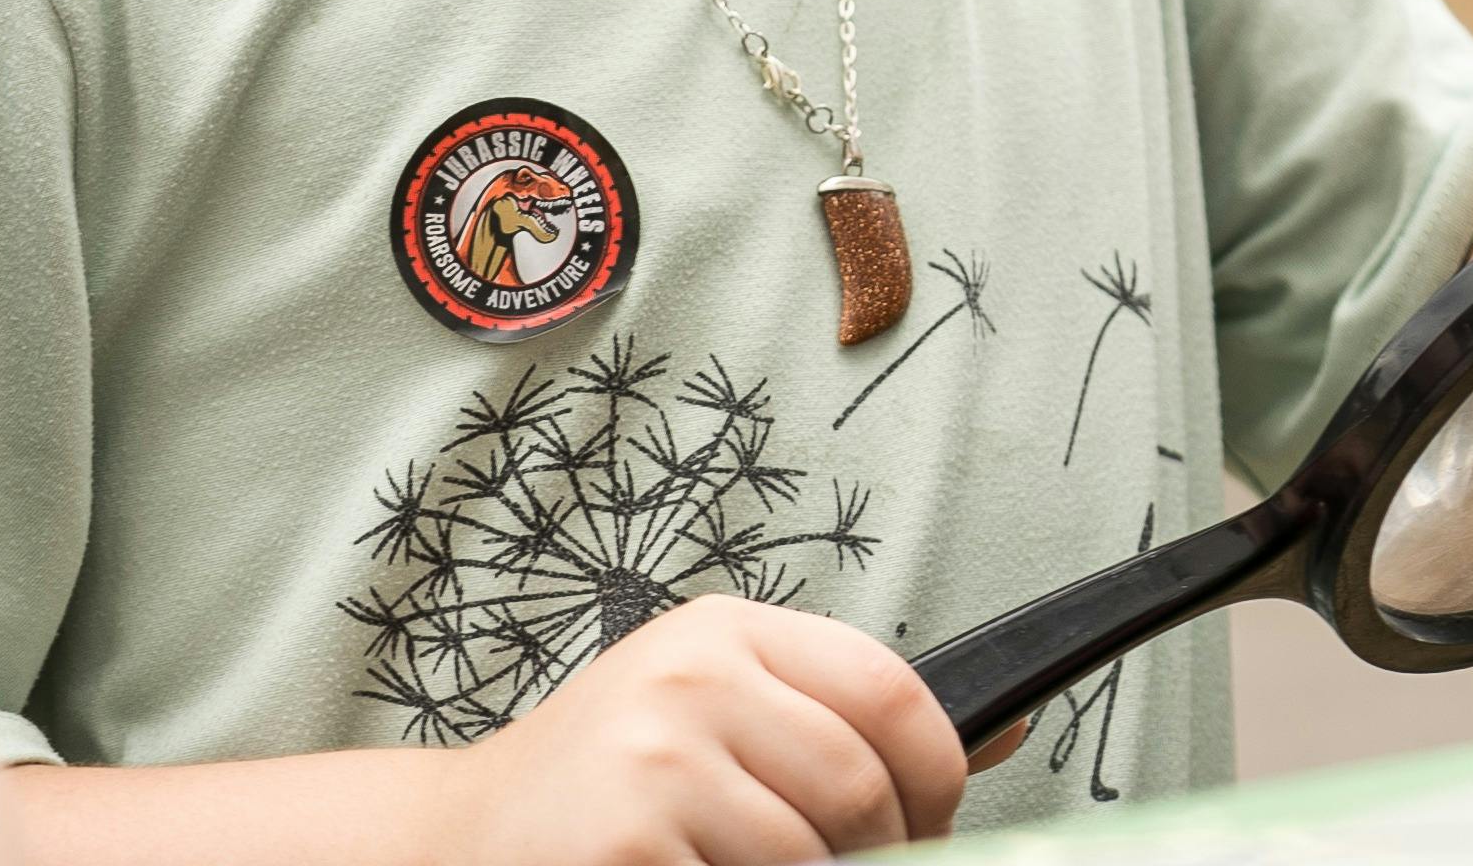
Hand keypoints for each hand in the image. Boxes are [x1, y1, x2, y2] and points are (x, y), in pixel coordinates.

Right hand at [430, 595, 965, 862]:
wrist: (464, 834)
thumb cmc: (609, 779)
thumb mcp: (722, 707)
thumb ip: (844, 717)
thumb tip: (1008, 729)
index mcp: (727, 630)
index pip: (890, 689)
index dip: (937, 776)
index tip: (934, 824)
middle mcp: (691, 679)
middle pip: (858, 788)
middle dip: (880, 854)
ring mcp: (652, 761)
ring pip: (810, 860)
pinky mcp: (622, 844)